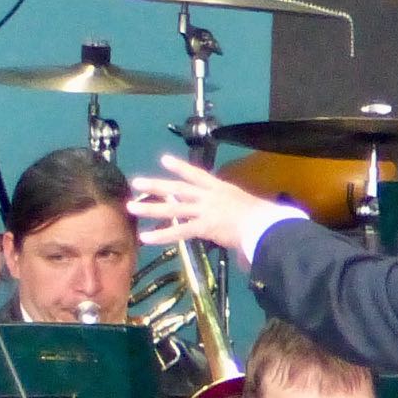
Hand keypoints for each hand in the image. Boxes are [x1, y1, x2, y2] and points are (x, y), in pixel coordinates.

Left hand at [127, 155, 274, 253]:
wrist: (266, 224)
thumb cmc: (264, 219)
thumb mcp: (249, 211)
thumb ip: (239, 220)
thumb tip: (241, 236)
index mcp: (221, 189)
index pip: (197, 175)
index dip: (180, 167)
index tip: (165, 160)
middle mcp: (210, 196)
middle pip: (178, 188)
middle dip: (156, 185)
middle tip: (137, 182)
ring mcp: (205, 210)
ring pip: (173, 207)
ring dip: (150, 207)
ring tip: (131, 207)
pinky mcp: (204, 226)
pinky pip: (179, 231)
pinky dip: (161, 234)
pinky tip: (146, 237)